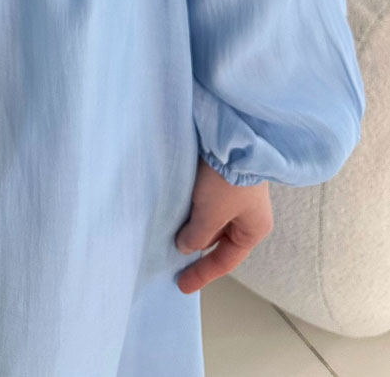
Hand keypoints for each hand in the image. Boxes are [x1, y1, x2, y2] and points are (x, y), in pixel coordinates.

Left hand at [174, 157, 273, 292]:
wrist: (232, 136)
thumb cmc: (227, 181)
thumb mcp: (210, 215)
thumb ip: (196, 236)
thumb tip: (185, 247)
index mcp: (253, 229)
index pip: (225, 260)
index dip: (202, 274)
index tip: (181, 284)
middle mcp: (247, 213)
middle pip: (217, 238)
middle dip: (195, 245)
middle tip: (169, 256)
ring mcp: (236, 193)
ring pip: (209, 218)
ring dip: (192, 225)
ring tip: (168, 233)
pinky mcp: (223, 175)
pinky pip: (205, 200)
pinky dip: (191, 208)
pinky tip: (175, 210)